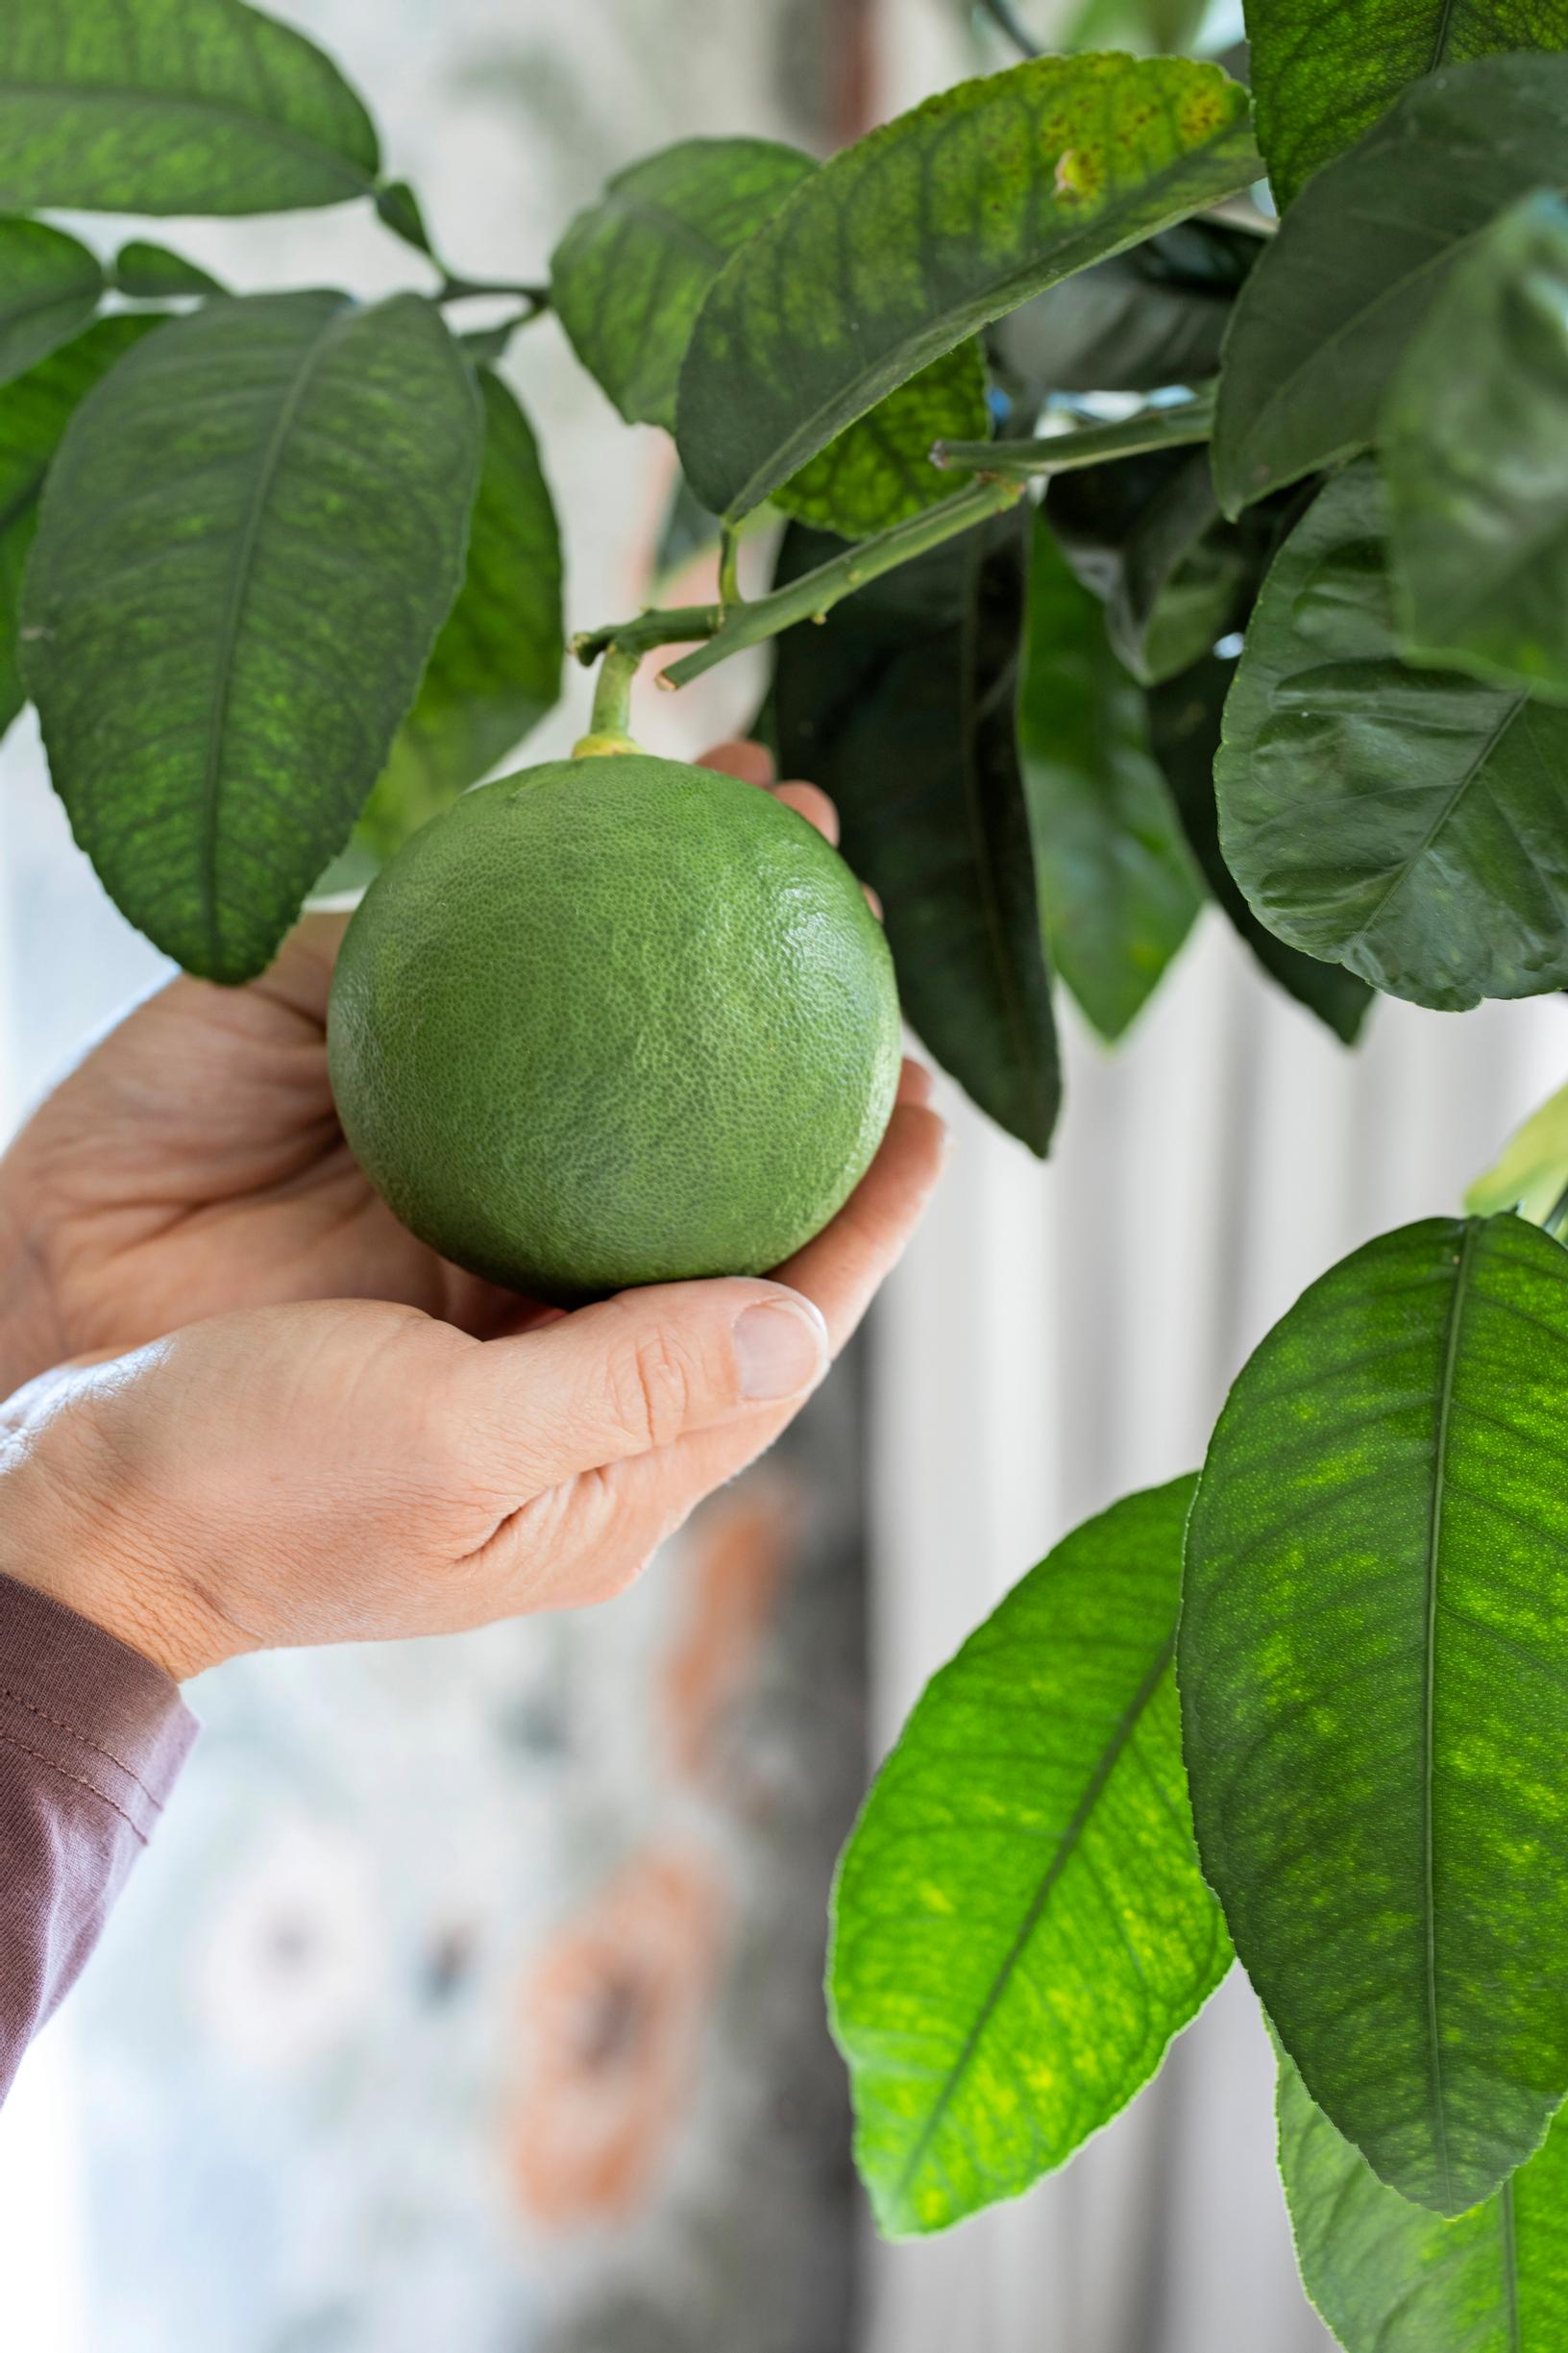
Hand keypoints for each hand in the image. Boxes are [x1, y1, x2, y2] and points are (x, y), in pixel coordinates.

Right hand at [0, 741, 849, 1386]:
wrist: (54, 1459)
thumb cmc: (254, 1495)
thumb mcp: (454, 1461)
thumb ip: (631, 1386)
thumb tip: (797, 1316)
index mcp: (609, 1419)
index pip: (774, 1302)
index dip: (863, 1204)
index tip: (924, 1100)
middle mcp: (554, 1297)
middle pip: (712, 1153)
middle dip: (790, 1025)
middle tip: (853, 904)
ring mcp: (461, 1195)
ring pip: (607, 1052)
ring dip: (676, 926)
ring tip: (759, 806)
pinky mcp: (363, 1107)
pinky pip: (469, 997)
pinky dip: (529, 910)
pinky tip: (592, 822)